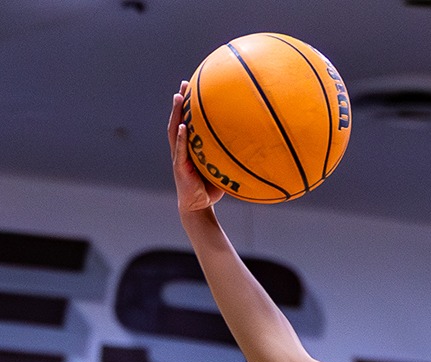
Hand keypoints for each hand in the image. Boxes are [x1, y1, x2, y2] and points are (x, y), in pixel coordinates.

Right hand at [168, 85, 225, 213]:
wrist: (199, 208)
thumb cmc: (212, 187)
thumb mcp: (222, 168)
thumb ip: (232, 155)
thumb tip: (256, 143)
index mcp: (190, 147)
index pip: (188, 122)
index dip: (189, 105)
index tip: (193, 86)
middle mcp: (182, 149)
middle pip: (178, 120)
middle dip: (180, 102)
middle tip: (184, 83)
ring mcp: (179, 157)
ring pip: (174, 131)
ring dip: (175, 114)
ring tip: (177, 97)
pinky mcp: (179, 168)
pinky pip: (180, 150)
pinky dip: (181, 138)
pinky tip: (183, 126)